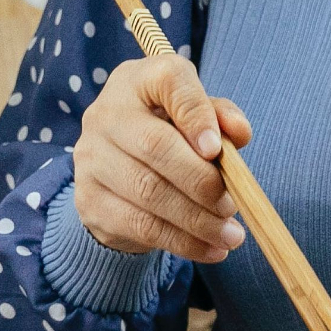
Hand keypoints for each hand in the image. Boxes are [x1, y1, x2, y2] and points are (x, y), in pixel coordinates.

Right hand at [72, 54, 252, 262]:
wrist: (116, 173)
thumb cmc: (167, 135)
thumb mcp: (195, 118)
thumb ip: (220, 118)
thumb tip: (239, 134)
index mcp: (138, 80)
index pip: (169, 82)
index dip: (196, 114)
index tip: (217, 150)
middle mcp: (106, 114)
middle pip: (155, 146)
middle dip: (202, 181)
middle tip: (232, 205)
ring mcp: (91, 158)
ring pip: (149, 192)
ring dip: (197, 220)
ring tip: (231, 235)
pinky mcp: (90, 200)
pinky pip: (140, 226)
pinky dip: (182, 242)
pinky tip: (211, 250)